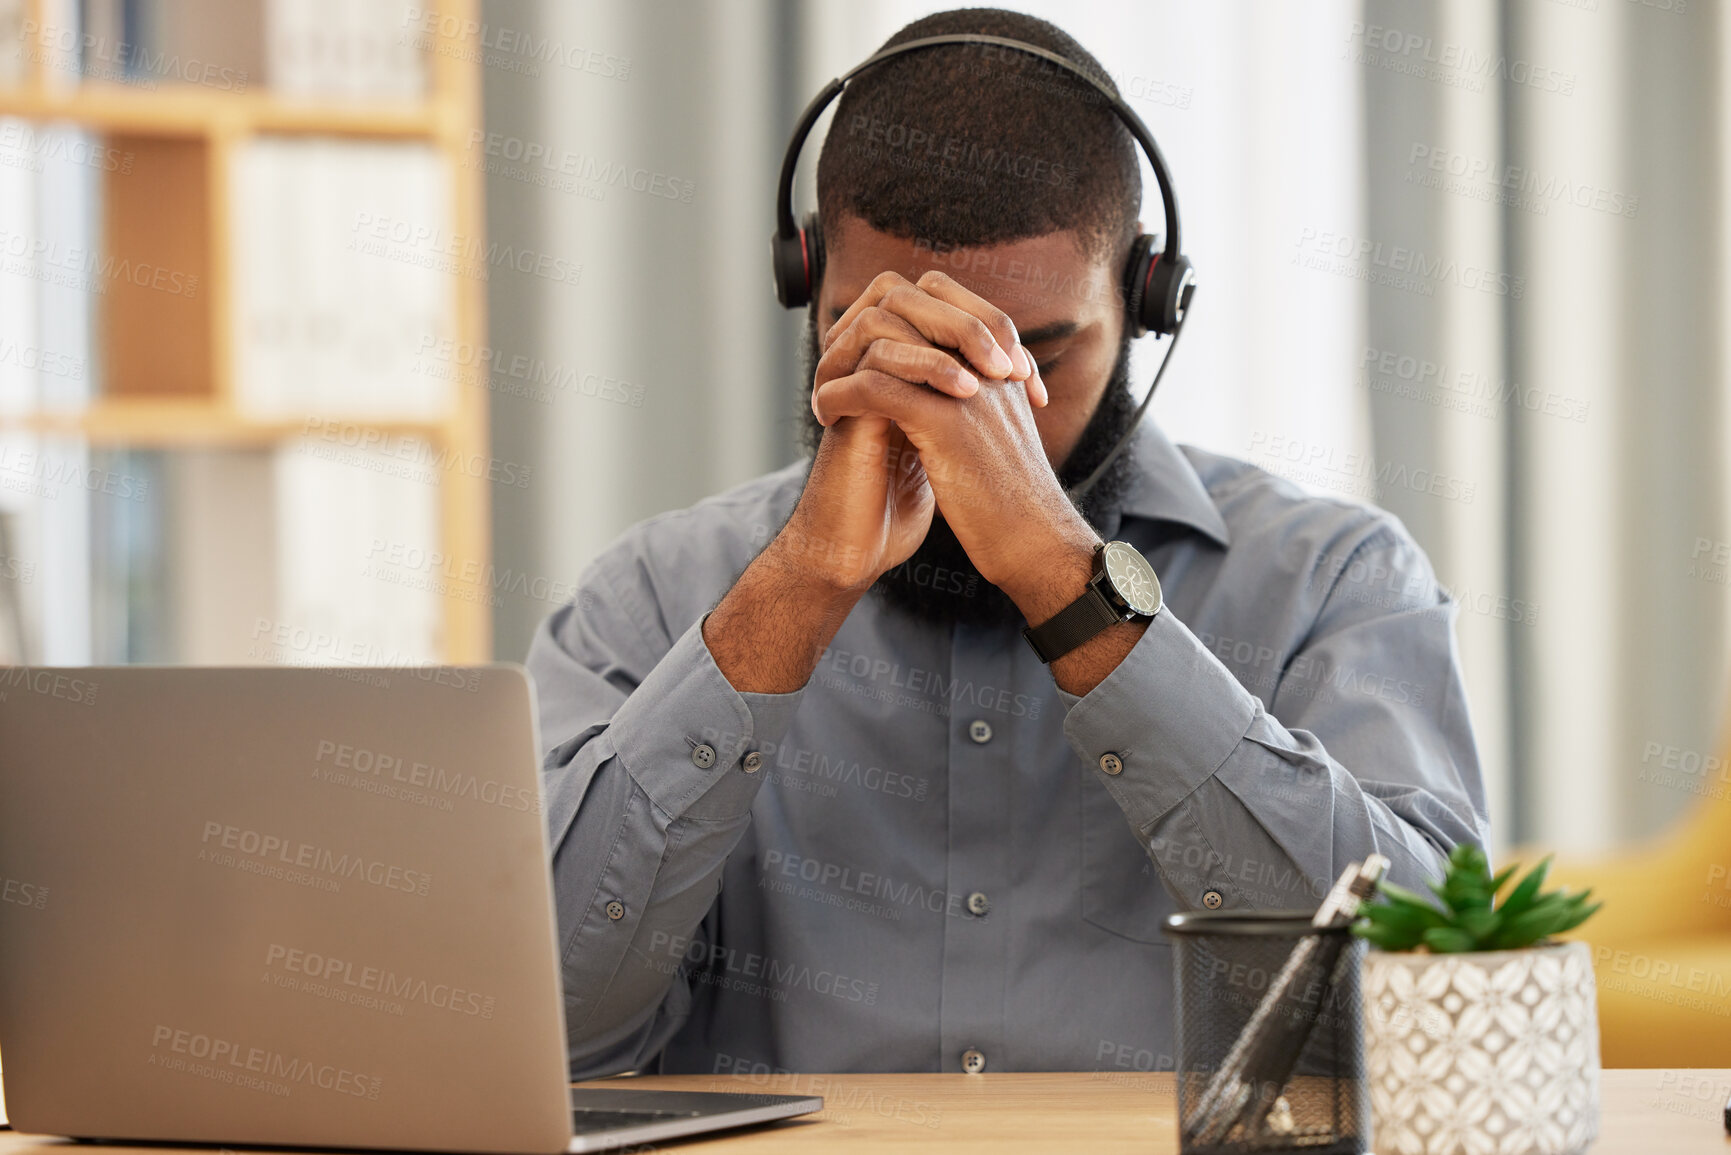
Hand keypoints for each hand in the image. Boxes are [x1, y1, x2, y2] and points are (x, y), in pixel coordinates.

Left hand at [811, 270, 1096, 618]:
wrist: (1034, 542)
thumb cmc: (1014, 501)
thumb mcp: (996, 435)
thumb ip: (973, 402)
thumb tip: (936, 388)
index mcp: (999, 360)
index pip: (944, 294)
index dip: (897, 308)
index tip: (863, 343)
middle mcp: (987, 362)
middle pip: (917, 298)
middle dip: (866, 321)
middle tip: (836, 354)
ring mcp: (968, 388)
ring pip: (889, 339)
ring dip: (845, 359)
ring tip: (824, 388)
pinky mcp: (945, 422)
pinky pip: (875, 387)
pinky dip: (841, 396)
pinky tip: (826, 415)